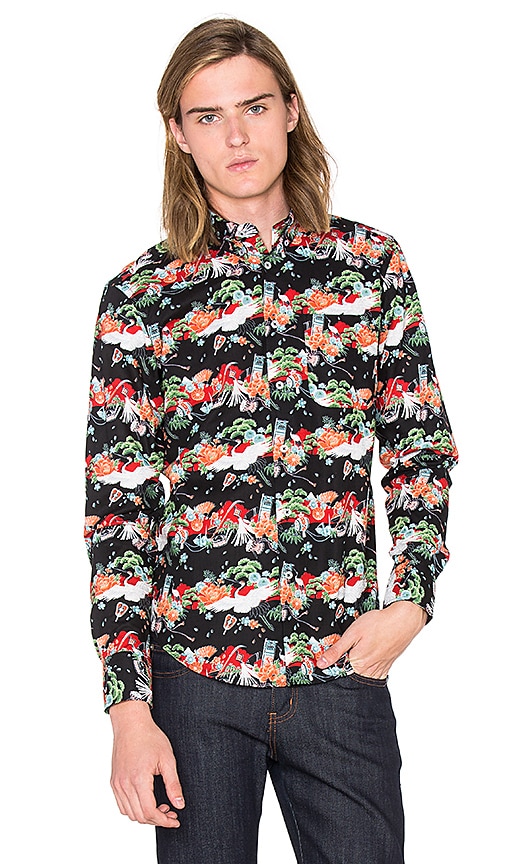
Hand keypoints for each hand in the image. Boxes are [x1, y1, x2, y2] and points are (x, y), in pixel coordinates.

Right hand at [110, 700, 183, 826]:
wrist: (131, 723)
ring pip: (129, 813)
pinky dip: (134, 809)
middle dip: (157, 820)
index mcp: (138, 779)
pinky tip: (146, 801)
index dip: (164, 820)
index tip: (175, 820)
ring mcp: (117, 783)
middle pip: (139, 816)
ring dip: (145, 816)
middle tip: (171, 813)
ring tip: (160, 807)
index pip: (149, 812)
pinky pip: (122, 805)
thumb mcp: (168, 759)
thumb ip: (173, 785)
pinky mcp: (114, 781)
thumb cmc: (150, 737)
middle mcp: (124, 784)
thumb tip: (179, 804)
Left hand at [316, 601, 427, 678]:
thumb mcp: (353, 633)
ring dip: (356, 667)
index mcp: (357, 663)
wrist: (403, 620)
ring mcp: (379, 669)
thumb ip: (337, 650)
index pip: (338, 671)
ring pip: (362, 674)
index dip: (332, 662)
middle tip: (347, 649)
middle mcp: (368, 670)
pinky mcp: (386, 666)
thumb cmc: (379, 624)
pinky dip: (367, 668)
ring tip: (358, 650)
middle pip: (350, 674)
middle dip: (345, 665)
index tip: (329, 656)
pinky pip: (374, 673)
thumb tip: (322, 663)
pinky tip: (367, 655)